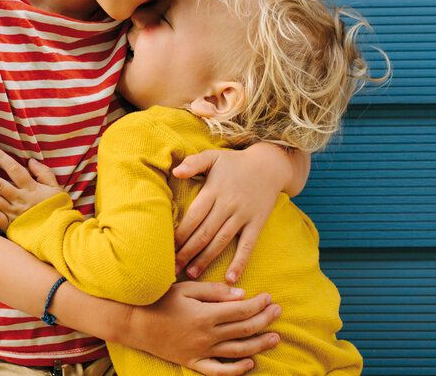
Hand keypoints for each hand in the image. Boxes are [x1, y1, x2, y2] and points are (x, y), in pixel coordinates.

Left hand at [0, 146, 63, 230]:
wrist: (59, 236)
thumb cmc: (58, 211)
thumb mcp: (56, 189)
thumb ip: (44, 173)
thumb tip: (31, 161)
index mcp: (32, 189)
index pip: (15, 170)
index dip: (3, 159)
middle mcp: (20, 200)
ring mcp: (14, 213)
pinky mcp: (10, 227)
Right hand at [124, 281, 281, 374]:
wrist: (134, 323)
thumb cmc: (158, 300)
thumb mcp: (185, 288)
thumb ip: (214, 291)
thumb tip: (241, 294)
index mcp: (205, 314)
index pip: (241, 310)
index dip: (258, 304)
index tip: (268, 297)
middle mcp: (206, 335)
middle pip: (244, 329)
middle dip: (264, 320)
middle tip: (277, 311)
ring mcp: (200, 352)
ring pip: (237, 351)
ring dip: (259, 345)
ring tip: (274, 338)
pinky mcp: (193, 362)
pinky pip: (218, 371)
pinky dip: (236, 370)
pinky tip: (250, 363)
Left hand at [173, 144, 294, 282]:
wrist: (269, 165)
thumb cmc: (235, 162)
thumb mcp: (213, 156)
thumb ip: (193, 162)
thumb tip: (175, 171)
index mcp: (214, 190)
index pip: (193, 216)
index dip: (179, 234)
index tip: (166, 247)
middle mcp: (228, 205)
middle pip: (204, 232)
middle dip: (187, 252)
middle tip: (172, 268)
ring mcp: (243, 215)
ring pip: (221, 241)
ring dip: (206, 259)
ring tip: (191, 274)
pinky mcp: (257, 223)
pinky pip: (247, 246)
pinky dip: (239, 263)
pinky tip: (230, 279)